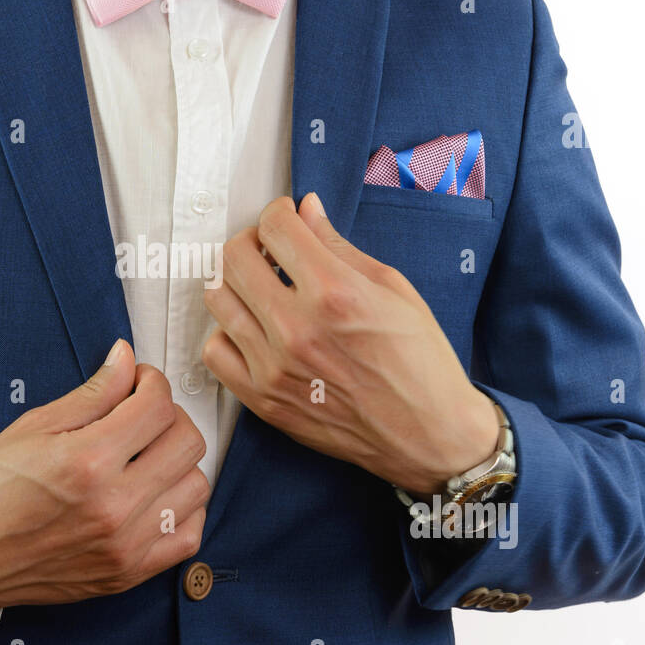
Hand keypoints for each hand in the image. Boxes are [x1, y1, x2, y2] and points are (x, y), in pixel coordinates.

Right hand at [0, 340, 208, 616]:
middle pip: (187, 441)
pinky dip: (182, 510)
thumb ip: (92, 393)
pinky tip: (156, 496)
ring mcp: (125, 544)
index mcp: (87, 461)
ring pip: (196, 486)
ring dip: (179, 462)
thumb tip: (126, 359)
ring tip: (148, 456)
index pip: (158, 405)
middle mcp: (114, 505)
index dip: (151, 381)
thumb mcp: (33, 427)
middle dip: (170, 415)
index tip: (137, 382)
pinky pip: (188, 535)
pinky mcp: (127, 573)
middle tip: (143, 414)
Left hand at [201, 193, 498, 494]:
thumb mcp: (393, 289)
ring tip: (261, 288)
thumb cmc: (421, 363)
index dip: (279, 212)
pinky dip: (226, 333)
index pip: (275, 227)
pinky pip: (214, 351)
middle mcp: (297, 328)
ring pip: (218, 299)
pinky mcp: (263, 400)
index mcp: (335, 293)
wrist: (429, 434)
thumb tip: (307, 210)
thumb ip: (339, 246)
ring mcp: (274, 367)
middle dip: (252, 242)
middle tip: (271, 250)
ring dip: (236, 284)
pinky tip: (253, 330)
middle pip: (235, 258)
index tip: (286, 218)